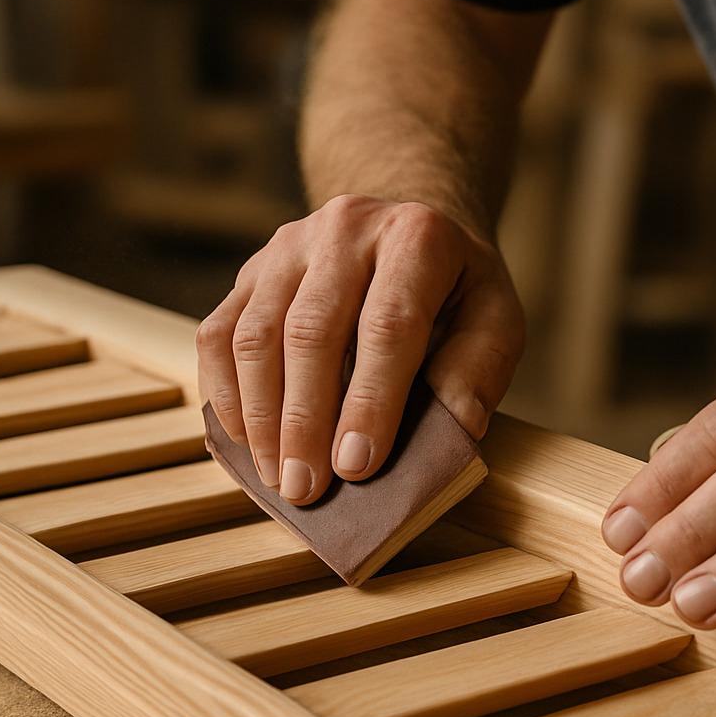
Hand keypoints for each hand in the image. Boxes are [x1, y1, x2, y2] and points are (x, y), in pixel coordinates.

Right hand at [196, 194, 523, 502]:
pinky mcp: (252, 270)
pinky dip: (225, 392)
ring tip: (276, 476)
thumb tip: (453, 430)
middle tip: (304, 488)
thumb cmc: (456, 290)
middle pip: (311, 330)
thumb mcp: (495, 319)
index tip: (356, 466)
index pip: (388, 324)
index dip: (370, 401)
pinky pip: (220, 333)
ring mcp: (290, 245)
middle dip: (304, 420)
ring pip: (255, 333)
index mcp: (419, 236)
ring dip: (260, 415)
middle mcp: (347, 227)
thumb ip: (478, 370)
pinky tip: (244, 439)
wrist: (409, 228)